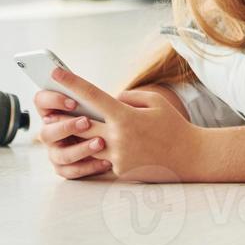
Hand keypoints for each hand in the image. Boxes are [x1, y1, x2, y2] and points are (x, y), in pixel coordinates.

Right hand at [33, 87, 112, 180]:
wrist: (114, 141)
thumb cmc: (102, 116)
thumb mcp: (98, 104)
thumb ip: (96, 97)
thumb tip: (116, 94)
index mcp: (52, 111)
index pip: (40, 101)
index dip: (53, 100)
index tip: (73, 102)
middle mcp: (49, 132)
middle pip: (47, 132)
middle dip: (67, 127)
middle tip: (86, 122)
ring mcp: (55, 152)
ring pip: (61, 154)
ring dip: (81, 149)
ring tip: (100, 143)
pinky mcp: (65, 169)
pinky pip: (73, 171)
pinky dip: (89, 167)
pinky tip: (105, 161)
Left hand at [46, 67, 204, 182]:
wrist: (190, 157)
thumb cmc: (173, 126)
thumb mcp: (156, 102)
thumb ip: (130, 97)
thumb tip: (111, 99)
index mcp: (125, 116)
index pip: (93, 96)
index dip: (73, 83)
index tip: (56, 73)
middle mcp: (117, 137)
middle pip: (81, 124)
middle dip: (67, 116)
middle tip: (54, 109)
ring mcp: (117, 157)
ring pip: (90, 144)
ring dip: (86, 136)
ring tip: (84, 128)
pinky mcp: (120, 171)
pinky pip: (106, 158)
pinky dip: (110, 151)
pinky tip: (125, 149)